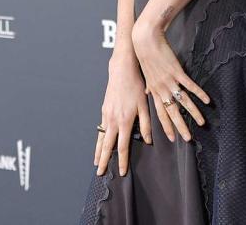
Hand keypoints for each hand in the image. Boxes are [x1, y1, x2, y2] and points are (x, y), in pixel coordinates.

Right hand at [94, 54, 150, 177]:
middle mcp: (113, 120)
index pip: (122, 146)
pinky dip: (99, 140)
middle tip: (100, 174)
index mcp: (125, 121)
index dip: (122, 161)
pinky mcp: (104, 110)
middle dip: (104, 161)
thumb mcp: (145, 105)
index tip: (122, 172)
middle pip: (107, 146)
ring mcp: (106, 116)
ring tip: (97, 164)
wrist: (122, 71)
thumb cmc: (136, 86)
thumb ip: (146, 124)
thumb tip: (148, 141)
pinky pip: (100, 129)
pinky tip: (99, 145)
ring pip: (101, 138)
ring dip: (99, 152)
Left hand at [131, 21, 210, 143]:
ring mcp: (170, 81)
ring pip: (183, 102)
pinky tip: (207, 100)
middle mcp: (161, 89)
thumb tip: (147, 93)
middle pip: (172, 112)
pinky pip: (190, 86)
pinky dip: (199, 94)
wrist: (146, 41)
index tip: (172, 138)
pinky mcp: (177, 71)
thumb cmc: (145, 56)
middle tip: (189, 138)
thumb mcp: (146, 75)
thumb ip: (149, 86)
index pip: (161, 113)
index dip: (167, 126)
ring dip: (193, 113)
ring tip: (202, 122)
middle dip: (180, 126)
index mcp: (153, 91)